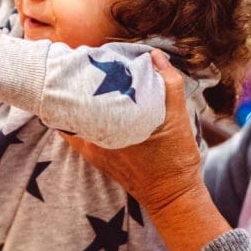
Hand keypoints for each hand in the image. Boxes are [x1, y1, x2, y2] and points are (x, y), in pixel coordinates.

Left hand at [61, 49, 202, 215]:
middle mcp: (94, 137)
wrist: (172, 195)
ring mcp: (90, 147)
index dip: (80, 73)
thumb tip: (154, 55)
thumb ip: (168, 83)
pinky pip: (75, 131)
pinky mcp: (93, 155)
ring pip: (72, 115)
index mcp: (112, 124)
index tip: (84, 59)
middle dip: (75, 84)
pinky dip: (76, 117)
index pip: (81, 91)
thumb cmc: (176, 158)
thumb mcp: (179, 117)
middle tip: (81, 66)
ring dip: (75, 100)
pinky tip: (83, 104)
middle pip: (72, 102)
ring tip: (82, 81)